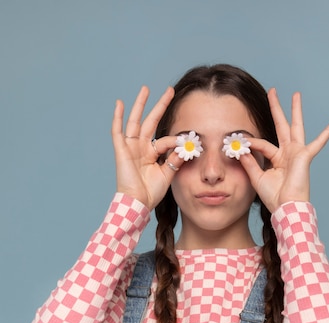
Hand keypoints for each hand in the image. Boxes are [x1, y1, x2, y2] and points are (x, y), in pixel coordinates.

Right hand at [111, 86, 183, 208]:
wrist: (138, 203)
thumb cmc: (150, 193)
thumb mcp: (168, 174)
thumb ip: (175, 160)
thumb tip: (185, 146)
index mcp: (151, 155)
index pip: (165, 140)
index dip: (175, 139)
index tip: (187, 140)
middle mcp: (141, 148)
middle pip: (151, 122)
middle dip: (160, 106)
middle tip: (170, 90)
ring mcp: (131, 148)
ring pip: (136, 121)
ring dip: (140, 104)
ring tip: (146, 89)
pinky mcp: (122, 150)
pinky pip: (117, 131)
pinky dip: (117, 117)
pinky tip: (120, 103)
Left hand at [240, 89, 328, 210]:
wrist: (286, 207)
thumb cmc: (274, 197)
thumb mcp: (257, 177)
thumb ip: (250, 162)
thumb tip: (241, 148)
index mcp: (277, 159)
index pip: (263, 144)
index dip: (252, 143)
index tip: (239, 141)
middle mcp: (288, 153)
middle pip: (281, 126)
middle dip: (276, 109)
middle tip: (272, 91)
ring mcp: (297, 153)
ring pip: (296, 127)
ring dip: (295, 110)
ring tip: (296, 95)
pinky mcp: (305, 156)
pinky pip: (318, 142)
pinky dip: (327, 133)